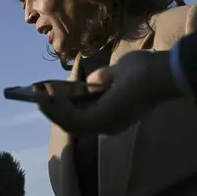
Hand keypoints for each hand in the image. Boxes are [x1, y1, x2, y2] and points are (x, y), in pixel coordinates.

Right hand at [34, 50, 181, 134]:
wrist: (161, 73)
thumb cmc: (145, 70)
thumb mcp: (118, 72)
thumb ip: (104, 78)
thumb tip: (90, 81)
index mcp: (114, 114)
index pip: (83, 115)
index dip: (63, 105)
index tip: (48, 92)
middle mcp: (108, 125)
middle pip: (72, 122)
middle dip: (52, 108)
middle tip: (35, 93)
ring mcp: (104, 125)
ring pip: (68, 122)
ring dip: (50, 108)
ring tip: (35, 92)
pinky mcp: (100, 121)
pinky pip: (70, 119)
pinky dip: (56, 108)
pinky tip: (45, 94)